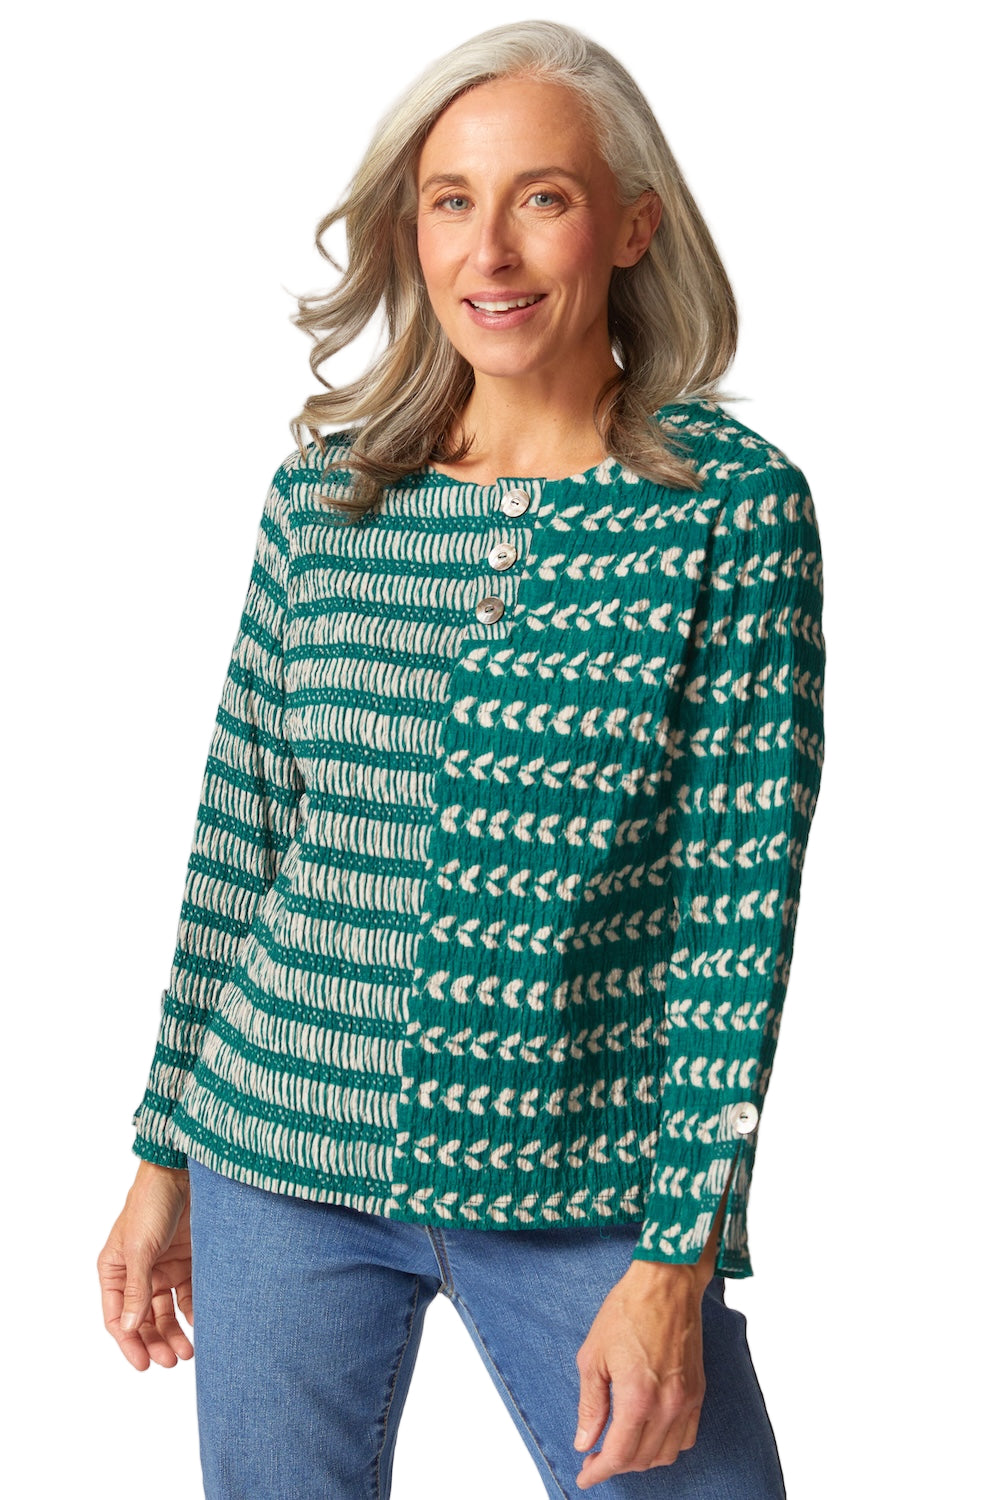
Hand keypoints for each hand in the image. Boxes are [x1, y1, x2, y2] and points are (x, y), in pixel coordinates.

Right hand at [97, 1160, 193, 1370]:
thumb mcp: (140, 1248)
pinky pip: (189, 1294)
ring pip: (167, 1311)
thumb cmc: (151, 1204)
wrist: (182, 1172)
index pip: (117, 1318)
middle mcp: (137, 1273)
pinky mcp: (187, 1260)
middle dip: (156, 1341)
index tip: (144, 1364)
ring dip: (175, 1332)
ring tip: (189, 1351)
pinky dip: (194, 1310)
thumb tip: (129, 1328)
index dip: (129, 1343)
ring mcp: (163, 1268)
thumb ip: (136, 1288)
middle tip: (172, 1361)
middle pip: (143, 1319)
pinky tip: (201, 1323)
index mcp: (114, 1270)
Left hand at [572, 1181, 729, 1492]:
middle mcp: (668, 1405)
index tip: (585, 1476)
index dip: (599, 1471)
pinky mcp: (699, 1391)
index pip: (619, 1454)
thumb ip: (591, 1404)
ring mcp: (687, 1400)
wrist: (666, 1284)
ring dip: (642, 1459)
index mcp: (638, 1398)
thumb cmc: (627, 1311)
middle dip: (617, 1465)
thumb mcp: (593, 1355)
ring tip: (621, 1448)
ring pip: (667, 1454)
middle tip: (596, 1458)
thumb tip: (585, 1441)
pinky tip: (650, 1435)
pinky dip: (667, 1446)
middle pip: (643, 1459)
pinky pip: (687, 1436)